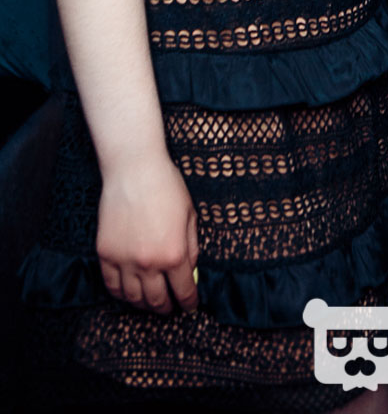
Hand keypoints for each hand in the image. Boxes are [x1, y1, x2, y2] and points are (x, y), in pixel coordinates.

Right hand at [96, 154, 198, 313]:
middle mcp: (149, 263)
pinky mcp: (105, 254)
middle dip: (166, 308)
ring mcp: (124, 261)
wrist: (134, 169)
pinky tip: (128, 291)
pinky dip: (120, 293)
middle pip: (157, 301)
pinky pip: (111, 285)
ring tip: (150, 302)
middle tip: (170, 308)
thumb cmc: (166, 187)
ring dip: (143, 305)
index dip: (188, 304)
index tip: (189, 307)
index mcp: (174, 254)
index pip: (183, 291)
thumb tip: (190, 272)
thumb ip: (192, 247)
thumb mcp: (190, 215)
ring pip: (133, 298)